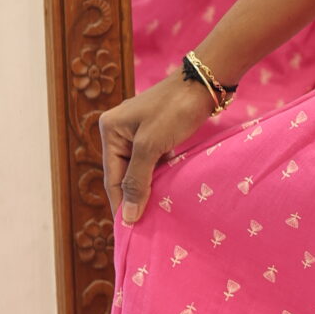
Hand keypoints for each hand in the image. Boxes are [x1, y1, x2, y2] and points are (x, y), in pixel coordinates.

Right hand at [99, 72, 215, 223]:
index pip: (112, 177)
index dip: (121, 203)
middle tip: (144, 226)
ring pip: (140, 169)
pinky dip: (160, 175)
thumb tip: (128, 217)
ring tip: (156, 214)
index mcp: (110, 130)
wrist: (204, 83)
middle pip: (124, 174)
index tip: (129, 230)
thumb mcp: (151, 146)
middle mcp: (120, 131)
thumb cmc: (174, 111)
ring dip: (149, 188)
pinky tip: (167, 192)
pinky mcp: (157, 133)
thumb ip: (138, 181)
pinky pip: (154, 161)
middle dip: (135, 197)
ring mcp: (139, 132)